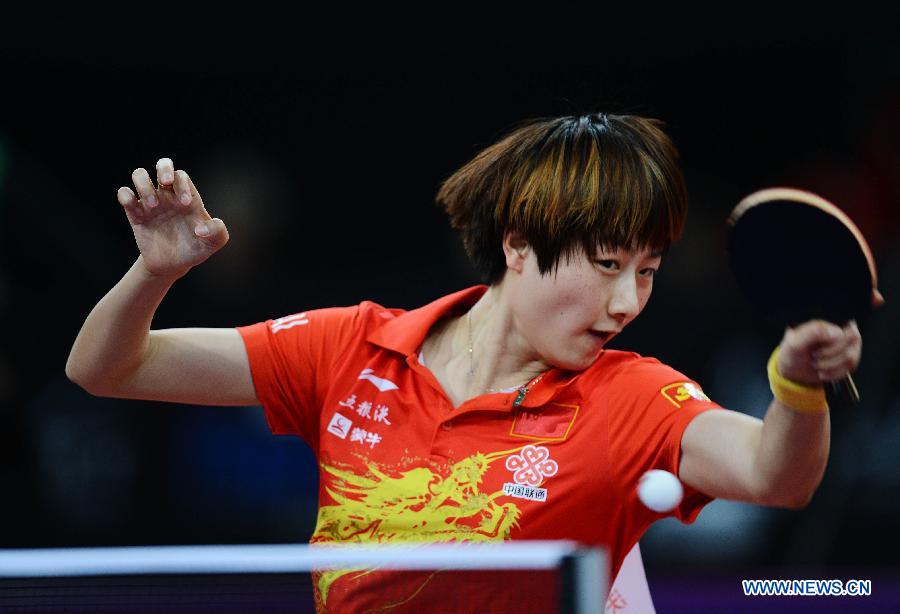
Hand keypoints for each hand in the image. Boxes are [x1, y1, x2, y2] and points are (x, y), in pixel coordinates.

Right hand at [117, 157, 228, 278]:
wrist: (174, 265)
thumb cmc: (196, 248)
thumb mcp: (214, 242)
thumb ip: (218, 232)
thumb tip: (200, 228)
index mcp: (187, 197)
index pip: (182, 176)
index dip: (183, 185)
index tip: (185, 205)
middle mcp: (168, 196)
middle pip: (163, 165)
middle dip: (164, 168)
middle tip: (166, 183)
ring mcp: (150, 203)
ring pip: (139, 175)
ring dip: (144, 185)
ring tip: (153, 206)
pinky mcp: (135, 214)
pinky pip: (124, 194)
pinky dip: (126, 196)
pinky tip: (138, 211)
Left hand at [777, 319, 861, 385]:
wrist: (791, 370)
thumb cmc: (791, 353)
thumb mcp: (795, 342)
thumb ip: (813, 333)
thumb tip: (837, 332)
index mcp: (826, 326)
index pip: (846, 334)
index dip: (832, 348)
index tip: (814, 353)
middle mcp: (838, 334)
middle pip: (850, 348)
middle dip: (830, 359)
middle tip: (814, 359)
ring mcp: (844, 347)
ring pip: (852, 360)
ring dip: (831, 367)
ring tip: (816, 364)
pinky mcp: (845, 360)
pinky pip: (850, 369)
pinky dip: (834, 374)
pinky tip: (822, 373)